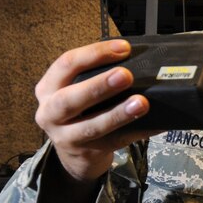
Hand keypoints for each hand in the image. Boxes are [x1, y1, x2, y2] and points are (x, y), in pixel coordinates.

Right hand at [34, 39, 154, 182]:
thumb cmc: (77, 112)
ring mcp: (67, 137)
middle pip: (70, 99)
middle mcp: (50, 114)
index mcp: (48, 89)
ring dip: (118, 114)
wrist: (73, 153)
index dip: (95, 54)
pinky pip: (117, 142)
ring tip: (141, 103)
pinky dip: (137, 132)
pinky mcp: (88, 153)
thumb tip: (130, 57)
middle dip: (99, 86)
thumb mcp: (72, 90)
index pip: (67, 64)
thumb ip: (92, 74)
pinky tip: (155, 124)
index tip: (123, 48)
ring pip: (92, 126)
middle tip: (125, 75)